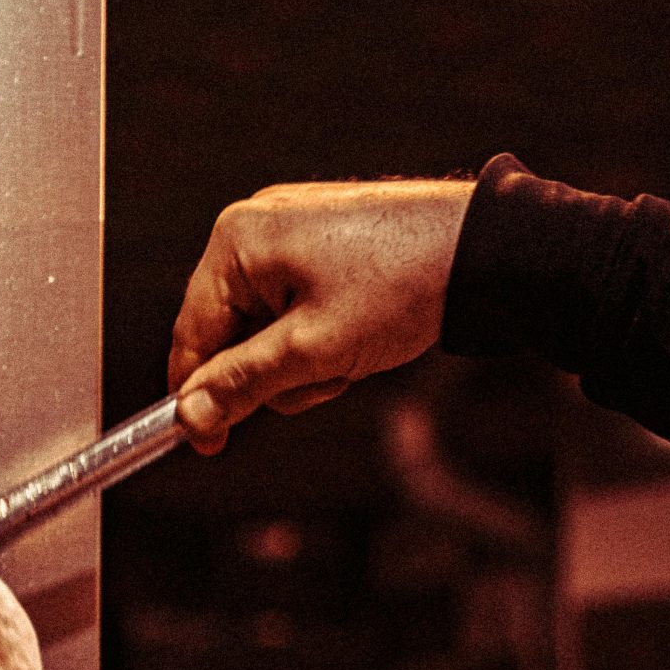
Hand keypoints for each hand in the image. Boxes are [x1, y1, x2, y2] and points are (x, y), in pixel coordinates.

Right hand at [169, 179, 474, 452]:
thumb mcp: (312, 352)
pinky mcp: (318, 239)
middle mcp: (252, 226)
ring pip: (264, 327)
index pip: (192, 334)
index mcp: (236, 242)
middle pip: (229, 333)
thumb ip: (242, 385)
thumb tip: (188, 417)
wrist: (480, 248)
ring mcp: (286, 229)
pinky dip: (318, 333)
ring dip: (302, 358)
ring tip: (352, 348)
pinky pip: (292, 305)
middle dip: (274, 370)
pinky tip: (358, 328)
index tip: (209, 443)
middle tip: (327, 375)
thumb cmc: (398, 287)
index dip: (196, 394)